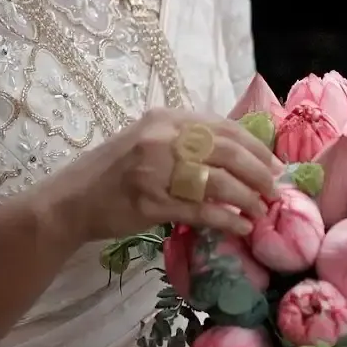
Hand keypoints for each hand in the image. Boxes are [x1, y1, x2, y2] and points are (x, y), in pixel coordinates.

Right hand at [43, 108, 285, 245]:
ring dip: (247, 198)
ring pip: (217, 181)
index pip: (223, 127)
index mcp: (165, 118)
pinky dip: (226, 219)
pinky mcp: (151, 202)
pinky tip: (240, 228)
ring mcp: (155, 169)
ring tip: (262, 211)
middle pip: (226, 151)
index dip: (255, 147)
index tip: (275, 164)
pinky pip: (200, 210)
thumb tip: (239, 158)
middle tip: (275, 190)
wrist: (71, 200)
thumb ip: (187, 143)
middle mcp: (161, 138)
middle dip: (259, 172)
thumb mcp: (149, 142)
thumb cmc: (113, 173)